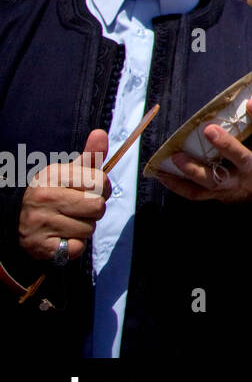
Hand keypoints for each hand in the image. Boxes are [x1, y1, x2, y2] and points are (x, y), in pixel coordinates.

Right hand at [18, 130, 109, 262]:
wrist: (20, 222)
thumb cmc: (54, 194)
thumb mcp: (69, 172)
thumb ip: (89, 156)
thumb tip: (100, 133)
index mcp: (53, 176)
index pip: (100, 181)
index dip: (102, 188)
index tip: (91, 190)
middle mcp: (44, 197)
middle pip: (97, 207)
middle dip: (95, 210)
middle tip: (80, 209)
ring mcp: (40, 222)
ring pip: (89, 229)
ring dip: (84, 228)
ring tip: (68, 222)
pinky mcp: (41, 246)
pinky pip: (78, 247)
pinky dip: (76, 245)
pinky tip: (63, 237)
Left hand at [157, 96, 251, 202]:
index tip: (250, 103)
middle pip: (240, 158)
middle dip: (225, 145)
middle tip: (209, 129)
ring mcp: (234, 183)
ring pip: (214, 180)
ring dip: (194, 169)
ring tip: (176, 156)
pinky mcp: (217, 194)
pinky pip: (196, 193)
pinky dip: (178, 185)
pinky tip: (163, 173)